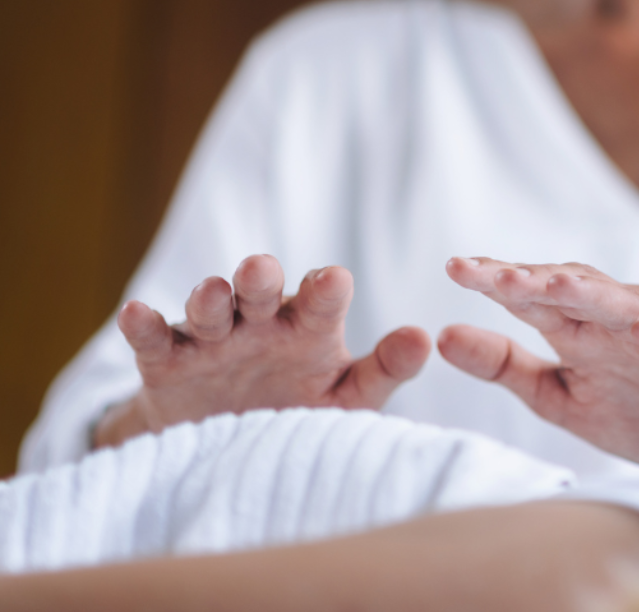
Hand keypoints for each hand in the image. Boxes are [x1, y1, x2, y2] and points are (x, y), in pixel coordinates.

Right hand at [94, 255, 430, 447]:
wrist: (234, 445)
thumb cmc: (304, 409)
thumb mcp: (348, 397)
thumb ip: (384, 370)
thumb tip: (425, 338)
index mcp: (309, 325)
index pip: (322, 298)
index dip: (326, 289)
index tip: (334, 282)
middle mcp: (262, 321)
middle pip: (261, 288)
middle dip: (260, 277)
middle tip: (261, 271)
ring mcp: (213, 337)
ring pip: (209, 307)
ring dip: (209, 297)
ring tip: (213, 294)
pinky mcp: (168, 361)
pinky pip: (154, 339)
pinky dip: (143, 325)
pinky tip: (135, 314)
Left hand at [438, 257, 638, 470]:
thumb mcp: (560, 398)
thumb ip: (505, 368)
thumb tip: (441, 336)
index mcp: (581, 329)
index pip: (532, 296)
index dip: (496, 281)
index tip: (454, 269)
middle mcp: (619, 321)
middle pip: (572, 289)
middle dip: (532, 278)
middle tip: (489, 273)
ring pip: (623, 305)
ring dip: (589, 292)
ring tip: (551, 283)